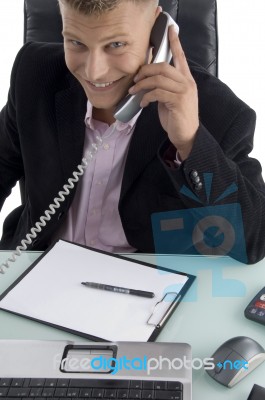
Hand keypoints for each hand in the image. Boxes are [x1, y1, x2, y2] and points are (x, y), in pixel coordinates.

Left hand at [129, 25, 198, 159]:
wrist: (186, 135)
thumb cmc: (177, 118)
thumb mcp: (170, 99)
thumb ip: (164, 87)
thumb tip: (147, 81)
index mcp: (186, 79)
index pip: (180, 57)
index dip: (175, 43)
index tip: (170, 29)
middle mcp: (187, 83)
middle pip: (163, 66)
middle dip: (145, 70)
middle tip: (135, 79)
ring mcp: (184, 91)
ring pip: (159, 79)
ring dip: (142, 84)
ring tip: (134, 92)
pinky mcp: (178, 101)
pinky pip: (157, 93)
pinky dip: (146, 97)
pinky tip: (143, 104)